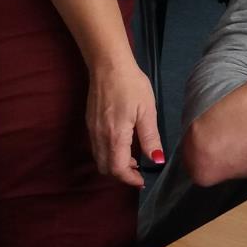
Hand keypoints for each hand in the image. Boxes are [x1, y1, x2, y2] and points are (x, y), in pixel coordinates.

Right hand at [85, 54, 161, 188]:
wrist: (108, 66)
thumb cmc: (131, 86)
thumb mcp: (147, 111)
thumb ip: (150, 138)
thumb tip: (157, 160)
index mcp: (115, 136)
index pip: (117, 169)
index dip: (130, 179)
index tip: (142, 180)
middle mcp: (99, 137)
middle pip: (105, 168)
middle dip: (122, 174)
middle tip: (139, 170)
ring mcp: (92, 131)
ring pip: (99, 159)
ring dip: (114, 164)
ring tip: (133, 158)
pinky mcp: (90, 124)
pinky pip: (96, 148)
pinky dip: (108, 154)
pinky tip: (123, 144)